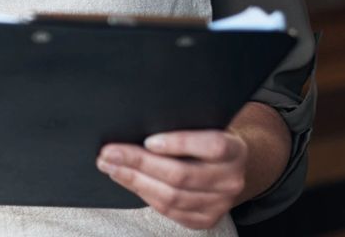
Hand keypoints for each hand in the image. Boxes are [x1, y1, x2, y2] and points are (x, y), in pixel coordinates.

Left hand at [96, 129, 247, 230]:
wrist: (232, 168)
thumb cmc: (208, 140)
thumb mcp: (206, 126)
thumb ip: (183, 126)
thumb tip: (139, 125)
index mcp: (234, 150)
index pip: (211, 146)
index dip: (179, 143)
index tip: (148, 140)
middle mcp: (230, 180)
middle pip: (181, 175)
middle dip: (139, 163)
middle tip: (110, 153)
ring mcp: (220, 204)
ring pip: (172, 197)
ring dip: (135, 181)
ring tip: (112, 167)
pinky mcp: (207, 219)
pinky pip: (170, 211)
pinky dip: (146, 195)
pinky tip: (129, 182)